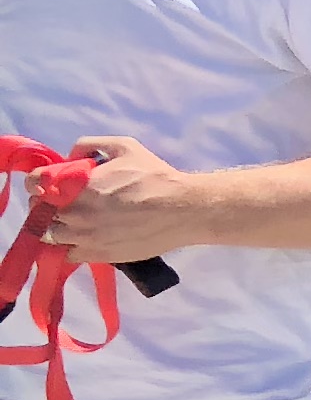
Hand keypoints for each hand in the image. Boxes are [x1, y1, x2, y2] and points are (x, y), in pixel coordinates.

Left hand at [40, 135, 201, 261]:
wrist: (184, 210)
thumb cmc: (156, 177)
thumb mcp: (125, 146)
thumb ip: (90, 144)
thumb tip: (71, 156)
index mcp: (79, 186)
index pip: (36, 185)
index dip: (37, 182)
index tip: (46, 183)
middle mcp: (78, 213)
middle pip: (41, 212)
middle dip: (46, 204)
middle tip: (61, 201)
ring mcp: (87, 237)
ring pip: (52, 235)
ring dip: (56, 226)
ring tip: (72, 221)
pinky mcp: (100, 254)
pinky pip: (69, 254)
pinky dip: (70, 246)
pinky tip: (83, 238)